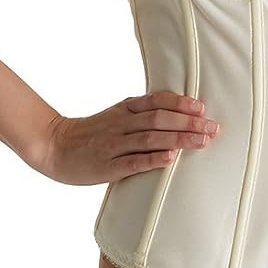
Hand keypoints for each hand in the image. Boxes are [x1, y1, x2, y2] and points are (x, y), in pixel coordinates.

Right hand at [30, 90, 219, 184]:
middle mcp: (121, 124)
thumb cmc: (91, 134)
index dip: (180, 103)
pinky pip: (133, 162)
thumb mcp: (115, 116)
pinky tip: (171, 159)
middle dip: (189, 123)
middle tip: (213, 128)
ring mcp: (113, 145)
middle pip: (159, 119)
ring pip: (150, 138)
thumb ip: (141, 114)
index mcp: (124, 110)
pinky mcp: (107, 166)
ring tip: (202, 142)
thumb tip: (177, 114)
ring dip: (179, 140)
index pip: (157, 101)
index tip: (202, 108)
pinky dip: (153, 159)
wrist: (54, 147)